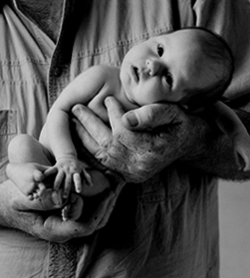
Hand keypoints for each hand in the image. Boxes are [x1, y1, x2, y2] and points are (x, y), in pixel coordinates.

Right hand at [2, 179, 110, 241]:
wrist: (9, 205)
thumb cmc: (15, 203)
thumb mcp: (23, 200)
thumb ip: (41, 200)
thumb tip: (63, 200)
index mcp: (56, 229)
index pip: (86, 226)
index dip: (100, 211)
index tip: (109, 194)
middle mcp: (66, 228)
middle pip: (96, 221)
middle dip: (109, 204)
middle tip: (118, 186)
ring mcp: (69, 222)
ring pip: (96, 216)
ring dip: (108, 200)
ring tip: (117, 184)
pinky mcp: (70, 214)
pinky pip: (90, 209)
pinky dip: (100, 198)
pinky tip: (107, 186)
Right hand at [47, 156, 91, 198]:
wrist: (68, 156)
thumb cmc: (76, 165)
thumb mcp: (83, 170)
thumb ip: (86, 177)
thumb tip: (90, 185)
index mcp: (76, 172)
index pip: (77, 179)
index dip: (78, 184)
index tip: (79, 191)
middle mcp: (69, 171)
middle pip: (67, 180)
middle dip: (66, 188)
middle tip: (65, 197)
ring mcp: (62, 169)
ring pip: (59, 177)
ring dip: (56, 184)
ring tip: (54, 190)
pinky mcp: (56, 167)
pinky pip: (51, 171)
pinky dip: (47, 174)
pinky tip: (42, 178)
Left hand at [71, 97, 202, 182]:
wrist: (188, 144)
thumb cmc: (181, 125)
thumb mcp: (173, 113)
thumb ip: (151, 114)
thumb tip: (126, 119)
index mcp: (152, 151)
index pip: (123, 131)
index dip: (112, 114)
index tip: (107, 99)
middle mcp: (140, 167)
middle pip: (107, 145)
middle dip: (89, 125)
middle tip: (76, 108)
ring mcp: (133, 174)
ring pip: (101, 156)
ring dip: (85, 138)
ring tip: (73, 122)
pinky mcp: (129, 176)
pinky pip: (104, 164)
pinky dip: (90, 151)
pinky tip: (81, 139)